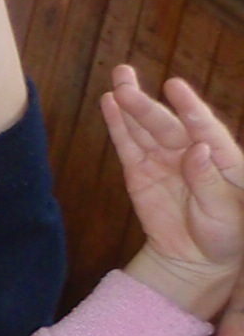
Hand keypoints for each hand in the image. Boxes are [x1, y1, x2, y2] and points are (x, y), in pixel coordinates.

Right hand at [105, 66, 243, 317]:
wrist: (196, 257)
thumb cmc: (225, 234)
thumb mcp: (225, 213)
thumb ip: (209, 182)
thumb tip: (196, 149)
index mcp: (222, 159)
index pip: (206, 130)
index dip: (191, 108)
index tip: (175, 87)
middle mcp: (192, 152)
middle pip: (167, 125)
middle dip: (146, 105)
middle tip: (126, 82)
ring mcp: (164, 160)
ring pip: (145, 129)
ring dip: (131, 104)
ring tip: (119, 78)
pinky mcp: (140, 171)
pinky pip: (127, 145)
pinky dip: (118, 125)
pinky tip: (109, 103)